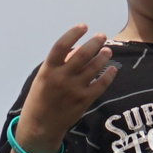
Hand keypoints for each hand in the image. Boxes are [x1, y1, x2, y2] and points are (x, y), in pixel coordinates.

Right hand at [15, 25, 118, 152]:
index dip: (74, 33)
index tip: (83, 26)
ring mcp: (73, 89)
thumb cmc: (40, 99)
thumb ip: (58, 63)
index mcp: (48, 70)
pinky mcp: (83, 101)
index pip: (62, 45)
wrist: (40, 126)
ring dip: (103, 56)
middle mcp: (61, 78)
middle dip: (94, 42)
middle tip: (102, 36)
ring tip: (107, 51)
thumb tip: (77, 47)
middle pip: (82, 54)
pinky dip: (108, 75)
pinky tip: (112, 69)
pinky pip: (100, 84)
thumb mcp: (43, 78)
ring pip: (94, 67)